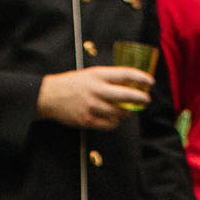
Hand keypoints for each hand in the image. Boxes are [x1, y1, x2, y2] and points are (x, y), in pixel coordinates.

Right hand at [36, 67, 154, 129]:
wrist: (49, 96)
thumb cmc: (72, 84)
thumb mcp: (90, 74)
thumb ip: (108, 79)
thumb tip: (131, 85)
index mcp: (97, 75)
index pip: (125, 74)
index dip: (141, 78)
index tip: (150, 81)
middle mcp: (96, 90)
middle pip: (126, 95)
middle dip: (140, 98)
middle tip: (146, 100)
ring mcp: (92, 106)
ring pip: (119, 113)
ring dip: (126, 112)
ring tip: (127, 110)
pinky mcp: (87, 120)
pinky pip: (109, 125)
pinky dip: (115, 123)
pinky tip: (115, 119)